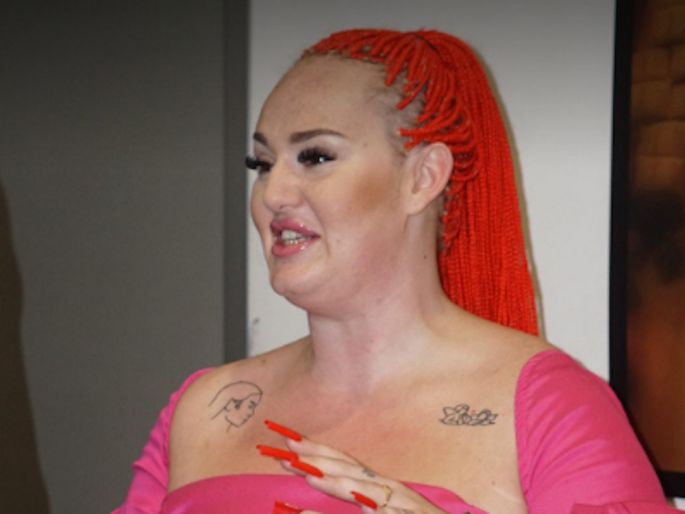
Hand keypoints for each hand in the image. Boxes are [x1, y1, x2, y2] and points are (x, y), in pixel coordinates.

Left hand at [262, 420, 448, 512]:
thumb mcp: (376, 510)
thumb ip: (353, 501)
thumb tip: (303, 510)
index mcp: (377, 485)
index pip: (342, 463)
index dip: (315, 450)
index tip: (288, 439)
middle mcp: (388, 489)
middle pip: (349, 468)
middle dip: (317, 457)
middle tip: (286, 447)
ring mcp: (400, 504)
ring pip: (366, 491)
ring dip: (338, 482)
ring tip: (310, 474)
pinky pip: (387, 513)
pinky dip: (374, 508)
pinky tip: (362, 504)